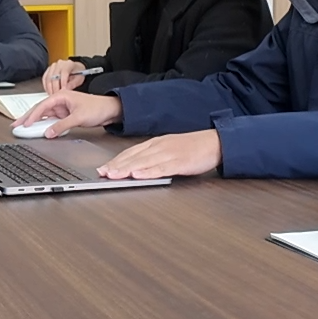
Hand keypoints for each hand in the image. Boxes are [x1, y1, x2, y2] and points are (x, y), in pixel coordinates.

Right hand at [16, 91, 121, 136]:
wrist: (109, 110)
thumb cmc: (97, 107)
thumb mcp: (78, 118)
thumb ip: (62, 126)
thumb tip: (48, 133)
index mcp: (61, 95)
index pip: (42, 106)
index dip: (32, 116)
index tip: (25, 124)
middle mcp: (60, 100)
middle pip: (39, 109)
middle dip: (27, 117)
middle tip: (16, 125)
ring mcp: (62, 108)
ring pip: (44, 115)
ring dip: (34, 121)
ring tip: (22, 128)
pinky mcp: (65, 114)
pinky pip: (51, 120)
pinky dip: (43, 124)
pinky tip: (37, 129)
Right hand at [41, 59, 87, 94]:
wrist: (75, 69)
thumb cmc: (78, 74)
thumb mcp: (79, 79)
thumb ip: (73, 84)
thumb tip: (66, 89)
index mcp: (68, 64)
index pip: (64, 72)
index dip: (63, 82)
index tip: (63, 91)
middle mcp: (59, 64)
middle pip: (54, 76)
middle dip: (55, 88)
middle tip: (57, 97)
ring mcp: (52, 67)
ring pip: (48, 78)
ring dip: (49, 88)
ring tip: (53, 96)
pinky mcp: (48, 71)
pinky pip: (44, 79)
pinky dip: (46, 87)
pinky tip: (49, 92)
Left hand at [98, 129, 221, 179]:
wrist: (215, 142)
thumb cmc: (193, 147)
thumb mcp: (169, 148)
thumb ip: (153, 156)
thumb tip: (136, 166)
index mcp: (156, 143)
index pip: (131, 152)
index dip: (116, 160)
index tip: (103, 168)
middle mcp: (160, 147)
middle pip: (134, 157)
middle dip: (116, 166)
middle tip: (102, 173)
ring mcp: (170, 154)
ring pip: (144, 162)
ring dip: (127, 169)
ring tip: (114, 175)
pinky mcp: (180, 162)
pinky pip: (162, 168)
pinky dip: (149, 173)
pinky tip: (138, 176)